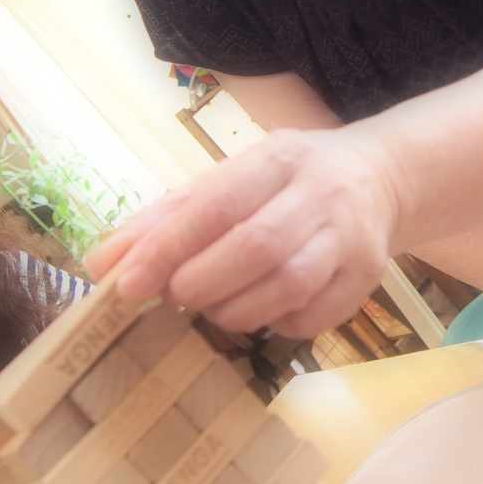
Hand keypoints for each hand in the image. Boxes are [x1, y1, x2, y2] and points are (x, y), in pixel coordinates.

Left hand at [87, 129, 400, 337]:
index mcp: (279, 158)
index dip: (168, 248)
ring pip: (289, 286)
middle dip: (202, 282)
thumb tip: (101, 263)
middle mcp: (321, 193)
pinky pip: (313, 317)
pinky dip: (274, 325)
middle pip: (256, 246)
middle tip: (173, 297)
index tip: (126, 283)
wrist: (380, 179)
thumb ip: (167, 218)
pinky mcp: (368, 277)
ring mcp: (351, 237)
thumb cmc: (285, 182)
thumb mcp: (229, 179)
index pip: (217, 204)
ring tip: (211, 307)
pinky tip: (259, 313)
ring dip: (234, 309)